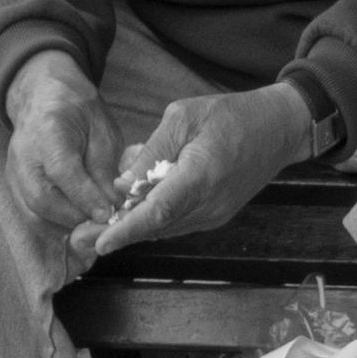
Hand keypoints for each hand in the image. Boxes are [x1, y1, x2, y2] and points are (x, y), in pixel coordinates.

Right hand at [3, 51, 122, 236]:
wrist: (42, 97)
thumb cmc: (77, 110)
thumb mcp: (102, 130)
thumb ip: (105, 167)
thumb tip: (112, 206)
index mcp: (48, 130)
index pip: (62, 171)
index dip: (85, 197)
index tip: (108, 214)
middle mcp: (23, 155)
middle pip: (41, 199)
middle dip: (76, 219)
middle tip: (105, 224)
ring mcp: (14, 173)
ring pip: (34, 215)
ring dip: (66, 228)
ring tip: (93, 227)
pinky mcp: (14, 188)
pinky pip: (32, 217)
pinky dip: (56, 228)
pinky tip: (78, 225)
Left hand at [77, 84, 316, 261]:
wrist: (278, 129)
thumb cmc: (231, 115)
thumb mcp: (184, 116)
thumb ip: (152, 151)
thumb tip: (123, 184)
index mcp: (201, 175)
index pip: (158, 211)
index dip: (127, 229)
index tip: (101, 242)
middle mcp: (209, 204)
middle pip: (156, 227)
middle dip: (117, 234)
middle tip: (78, 238)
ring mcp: (214, 214)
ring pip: (165, 229)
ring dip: (132, 231)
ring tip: (94, 231)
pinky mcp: (216, 215)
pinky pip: (177, 223)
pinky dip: (151, 223)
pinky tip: (129, 218)